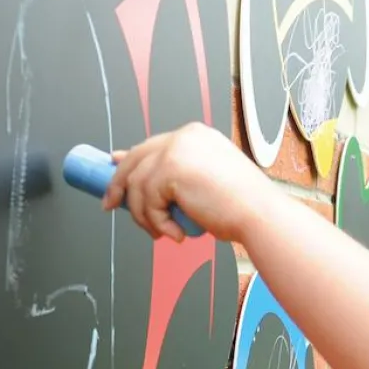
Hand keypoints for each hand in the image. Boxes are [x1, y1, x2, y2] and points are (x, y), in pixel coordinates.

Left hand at [103, 122, 269, 242]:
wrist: (259, 214)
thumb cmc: (240, 206)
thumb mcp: (203, 184)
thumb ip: (175, 178)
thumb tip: (148, 185)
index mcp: (195, 136)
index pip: (152, 146)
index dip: (128, 162)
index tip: (113, 175)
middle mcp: (184, 136)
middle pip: (135, 158)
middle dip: (118, 184)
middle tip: (109, 204)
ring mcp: (176, 150)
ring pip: (136, 184)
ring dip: (143, 215)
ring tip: (161, 231)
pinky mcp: (170, 169)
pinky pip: (145, 200)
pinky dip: (155, 222)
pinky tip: (174, 232)